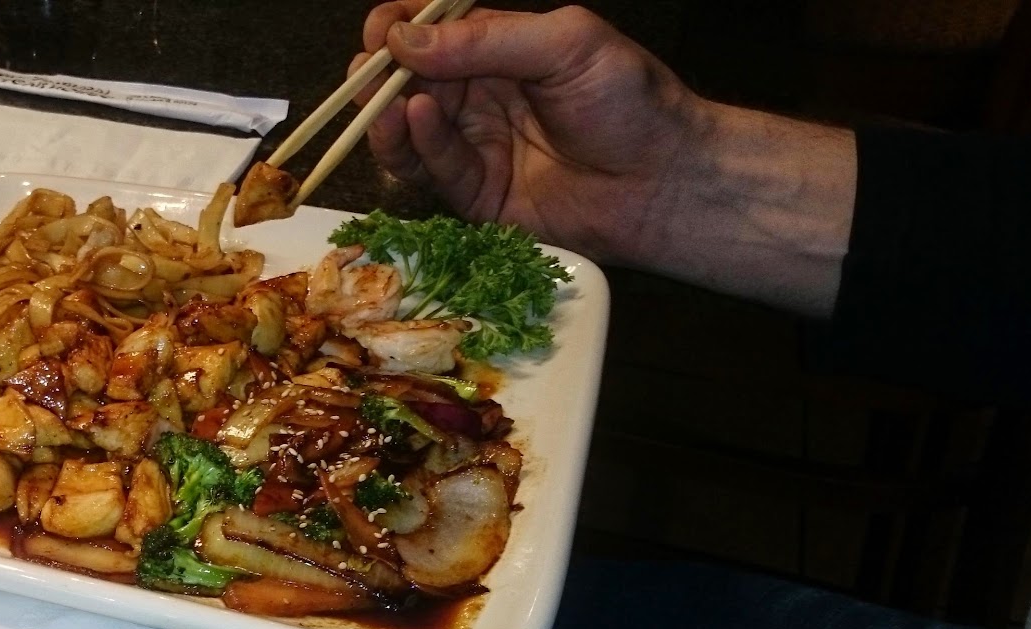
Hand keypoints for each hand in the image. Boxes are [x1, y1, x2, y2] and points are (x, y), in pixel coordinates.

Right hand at [358, 3, 703, 262]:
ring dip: (386, 116)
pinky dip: (416, 145)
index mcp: (496, 49)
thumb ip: (485, 37)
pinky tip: (417, 119)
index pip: (427, 32)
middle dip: (378, 77)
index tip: (380, 34)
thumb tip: (403, 39)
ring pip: (405, 130)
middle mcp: (475, 96)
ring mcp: (472, 146)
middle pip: (403, 82)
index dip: (395, 29)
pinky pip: (430, 170)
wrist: (664, 182)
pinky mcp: (473, 197)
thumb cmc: (630, 102)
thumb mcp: (565, 43)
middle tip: (366, 75)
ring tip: (384, 104)